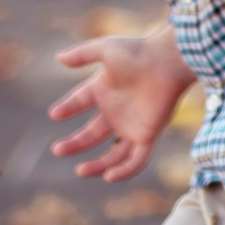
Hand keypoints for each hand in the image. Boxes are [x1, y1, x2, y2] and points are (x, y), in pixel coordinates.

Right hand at [49, 29, 195, 182]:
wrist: (170, 60)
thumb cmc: (139, 52)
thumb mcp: (106, 48)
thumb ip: (82, 54)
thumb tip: (58, 58)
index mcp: (105, 89)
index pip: (80, 101)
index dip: (67, 108)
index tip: (55, 114)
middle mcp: (117, 110)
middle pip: (92, 133)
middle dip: (75, 143)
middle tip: (57, 149)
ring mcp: (132, 124)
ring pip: (113, 153)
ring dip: (98, 165)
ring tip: (80, 171)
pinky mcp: (148, 134)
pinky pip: (136, 160)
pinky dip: (124, 171)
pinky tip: (109, 176)